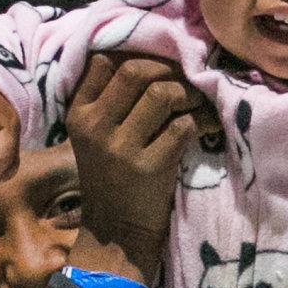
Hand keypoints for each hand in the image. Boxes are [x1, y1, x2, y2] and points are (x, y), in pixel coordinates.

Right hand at [64, 55, 204, 287]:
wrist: (117, 230)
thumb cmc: (111, 176)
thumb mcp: (93, 137)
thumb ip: (107, 101)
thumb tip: (149, 59)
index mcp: (79, 115)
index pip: (104, 63)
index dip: (137, 57)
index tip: (158, 66)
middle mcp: (95, 127)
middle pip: (135, 72)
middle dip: (167, 70)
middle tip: (185, 80)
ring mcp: (121, 148)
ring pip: (162, 94)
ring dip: (188, 93)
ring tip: (197, 101)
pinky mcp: (149, 167)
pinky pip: (182, 126)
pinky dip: (202, 121)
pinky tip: (208, 125)